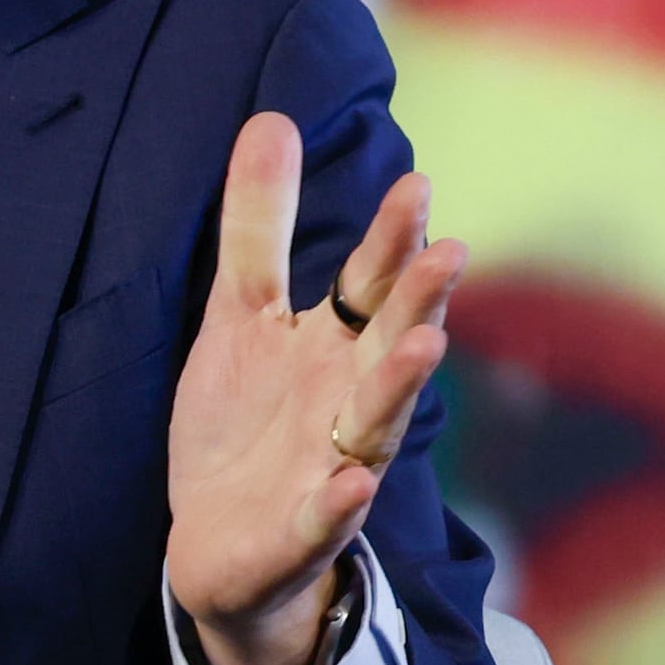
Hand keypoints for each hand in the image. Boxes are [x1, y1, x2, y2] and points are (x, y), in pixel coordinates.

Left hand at [164, 115, 467, 664]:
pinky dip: (340, 502)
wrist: (216, 546)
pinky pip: (326, 517)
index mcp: (335, 345)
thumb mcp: (239, 316)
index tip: (416, 185)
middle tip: (448, 251)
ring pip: (375, 424)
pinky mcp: (302, 531)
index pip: (371, 283)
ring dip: (399, 387)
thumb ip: (259, 226)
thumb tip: (273, 118)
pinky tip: (354, 481)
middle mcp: (348, 401)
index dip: (390, 239)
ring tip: (424, 346)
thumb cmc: (245, 424)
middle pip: (389, 343)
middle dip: (419, 302)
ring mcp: (332, 467)